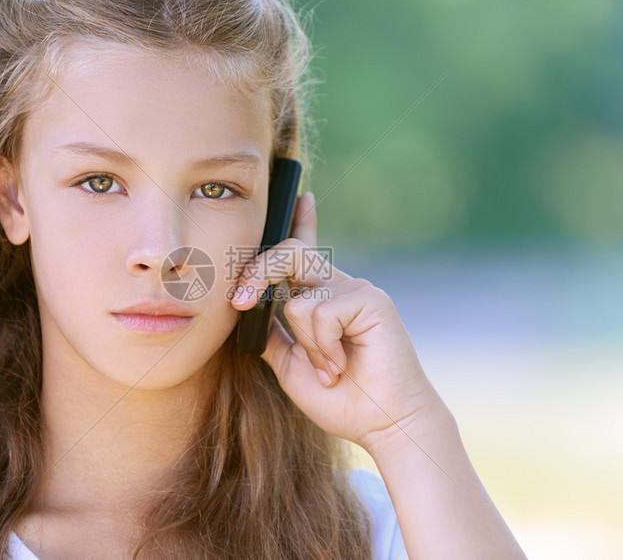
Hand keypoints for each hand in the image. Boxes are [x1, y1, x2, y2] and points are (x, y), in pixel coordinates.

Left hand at [230, 192, 441, 450]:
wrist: (382, 424)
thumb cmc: (340, 398)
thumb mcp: (290, 364)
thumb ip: (271, 334)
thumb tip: (247, 311)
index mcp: (321, 297)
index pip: (306, 250)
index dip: (302, 221)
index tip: (301, 196)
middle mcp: (339, 286)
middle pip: (289, 253)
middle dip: (257, 273)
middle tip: (240, 302)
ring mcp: (356, 290)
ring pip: (299, 297)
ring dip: (305, 345)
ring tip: (330, 369)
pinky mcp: (371, 300)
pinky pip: (319, 312)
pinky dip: (322, 348)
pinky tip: (341, 366)